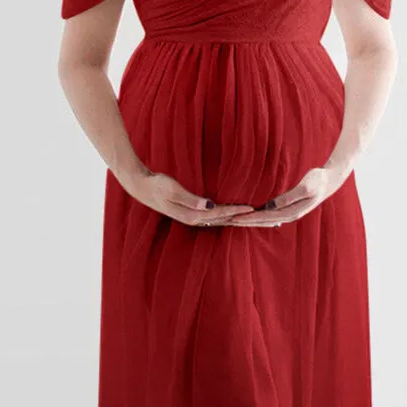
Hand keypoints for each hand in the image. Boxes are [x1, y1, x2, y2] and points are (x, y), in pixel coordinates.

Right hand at [119, 169, 255, 225]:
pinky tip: (240, 214)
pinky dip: (231, 216)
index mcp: (193, 216)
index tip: (252, 208)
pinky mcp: (196, 213)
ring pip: (224, 220)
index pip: (220, 214)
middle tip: (264, 218)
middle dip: (244, 220)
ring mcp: (196, 218)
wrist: (142, 188)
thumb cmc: (157, 185)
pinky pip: (218, 217)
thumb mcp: (172, 190)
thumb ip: (190, 199)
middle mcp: (197, 220)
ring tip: (258, 219)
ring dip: (240, 220)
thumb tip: (209, 206)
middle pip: (225, 221)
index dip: (236, 211)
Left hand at [221, 166, 345, 226]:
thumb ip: (289, 197)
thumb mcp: (306, 186)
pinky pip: (268, 215)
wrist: (330, 180)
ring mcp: (288, 213)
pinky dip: (257, 216)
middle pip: (262, 221)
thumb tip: (271, 206)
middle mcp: (289, 216)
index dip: (249, 218)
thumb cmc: (318, 179)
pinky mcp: (287, 209)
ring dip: (249, 220)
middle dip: (245, 222)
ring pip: (264, 220)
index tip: (234, 218)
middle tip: (227, 221)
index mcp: (291, 212)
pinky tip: (248, 215)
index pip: (265, 217)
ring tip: (234, 220)